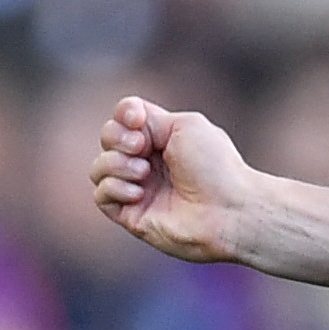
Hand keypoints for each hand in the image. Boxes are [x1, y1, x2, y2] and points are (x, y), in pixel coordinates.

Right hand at [93, 97, 256, 264]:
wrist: (229, 211)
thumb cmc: (216, 167)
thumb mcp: (184, 125)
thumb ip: (150, 118)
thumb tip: (127, 125)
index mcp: (162, 139)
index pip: (124, 117)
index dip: (124, 114)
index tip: (137, 118)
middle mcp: (148, 163)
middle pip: (108, 138)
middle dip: (117, 137)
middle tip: (142, 148)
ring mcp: (139, 190)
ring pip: (99, 167)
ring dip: (116, 163)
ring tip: (144, 172)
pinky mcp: (132, 216)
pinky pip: (101, 195)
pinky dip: (114, 187)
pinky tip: (139, 192)